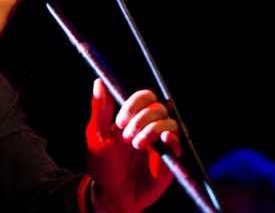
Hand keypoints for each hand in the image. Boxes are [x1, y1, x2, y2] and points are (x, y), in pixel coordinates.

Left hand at [85, 78, 180, 212]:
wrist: (112, 193)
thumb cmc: (103, 164)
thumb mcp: (97, 136)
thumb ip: (100, 109)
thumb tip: (99, 82)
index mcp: (132, 117)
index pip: (144, 97)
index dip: (135, 104)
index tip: (120, 120)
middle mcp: (149, 126)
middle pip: (158, 107)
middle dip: (141, 118)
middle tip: (126, 136)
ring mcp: (160, 142)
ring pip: (168, 122)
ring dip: (151, 130)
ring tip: (136, 145)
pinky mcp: (169, 159)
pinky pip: (177, 142)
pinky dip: (170, 138)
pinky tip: (160, 141)